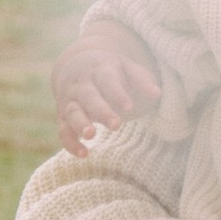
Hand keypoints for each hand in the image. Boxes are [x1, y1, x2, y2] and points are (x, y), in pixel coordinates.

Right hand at [51, 18, 162, 151]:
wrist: (74, 65)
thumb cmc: (108, 69)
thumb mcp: (126, 67)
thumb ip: (141, 79)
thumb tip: (157, 93)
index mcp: (100, 70)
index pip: (108, 81)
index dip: (117, 94)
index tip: (129, 107)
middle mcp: (82, 85)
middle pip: (89, 97)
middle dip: (101, 111)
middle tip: (116, 124)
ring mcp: (70, 101)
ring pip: (72, 112)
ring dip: (80, 124)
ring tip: (91, 135)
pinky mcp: (63, 117)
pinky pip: (63, 131)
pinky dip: (70, 143)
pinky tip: (84, 154)